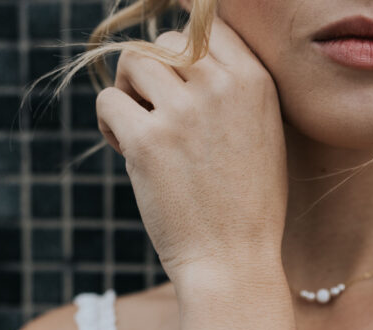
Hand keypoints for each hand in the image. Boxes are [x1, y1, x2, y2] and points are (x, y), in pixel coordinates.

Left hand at [95, 14, 287, 285]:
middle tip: (155, 111)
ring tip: (138, 127)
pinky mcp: (148, 142)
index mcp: (255, 82)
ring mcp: (183, 112)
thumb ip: (235, 94)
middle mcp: (220, 87)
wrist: (234, 260)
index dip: (183, 48)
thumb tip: (190, 61)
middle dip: (154, 72)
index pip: (206, 26)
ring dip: (129, 91)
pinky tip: (124, 148)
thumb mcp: (263, 138)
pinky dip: (109, 122)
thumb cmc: (248, 208)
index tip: (174, 78)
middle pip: (166, 40)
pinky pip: (108, 101)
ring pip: (133, 61)